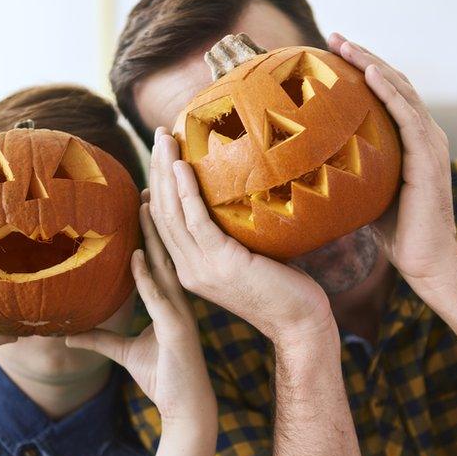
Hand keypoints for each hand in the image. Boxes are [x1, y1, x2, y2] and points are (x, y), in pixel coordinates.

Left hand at [66, 201, 215, 423]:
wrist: (186, 409)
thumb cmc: (163, 377)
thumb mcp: (125, 353)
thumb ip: (100, 339)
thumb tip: (67, 335)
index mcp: (171, 301)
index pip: (162, 257)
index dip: (153, 229)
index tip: (143, 199)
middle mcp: (179, 301)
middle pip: (167, 252)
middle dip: (157, 220)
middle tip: (146, 186)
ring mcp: (180, 313)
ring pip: (166, 266)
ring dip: (154, 236)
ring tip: (143, 206)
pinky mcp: (177, 330)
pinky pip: (159, 298)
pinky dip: (147, 276)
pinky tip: (138, 256)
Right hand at [147, 129, 334, 348]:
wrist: (299, 322)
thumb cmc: (281, 287)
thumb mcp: (246, 257)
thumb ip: (230, 235)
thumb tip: (237, 198)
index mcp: (189, 269)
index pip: (162, 222)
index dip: (157, 185)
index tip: (158, 156)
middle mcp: (188, 269)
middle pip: (160, 212)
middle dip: (157, 169)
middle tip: (160, 133)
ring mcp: (201, 268)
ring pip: (171, 212)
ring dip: (166, 170)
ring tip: (166, 137)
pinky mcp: (221, 263)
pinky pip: (196, 220)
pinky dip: (186, 190)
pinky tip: (183, 165)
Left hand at [328, 33, 456, 285]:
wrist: (427, 261)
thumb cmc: (395, 232)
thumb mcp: (363, 191)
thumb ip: (347, 170)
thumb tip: (303, 164)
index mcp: (411, 141)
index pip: (386, 95)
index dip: (362, 70)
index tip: (332, 54)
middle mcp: (424, 135)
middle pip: (393, 83)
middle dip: (363, 57)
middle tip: (332, 37)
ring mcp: (430, 143)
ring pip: (400, 90)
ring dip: (372, 62)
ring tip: (344, 44)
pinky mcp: (429, 157)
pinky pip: (408, 115)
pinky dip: (390, 90)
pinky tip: (370, 73)